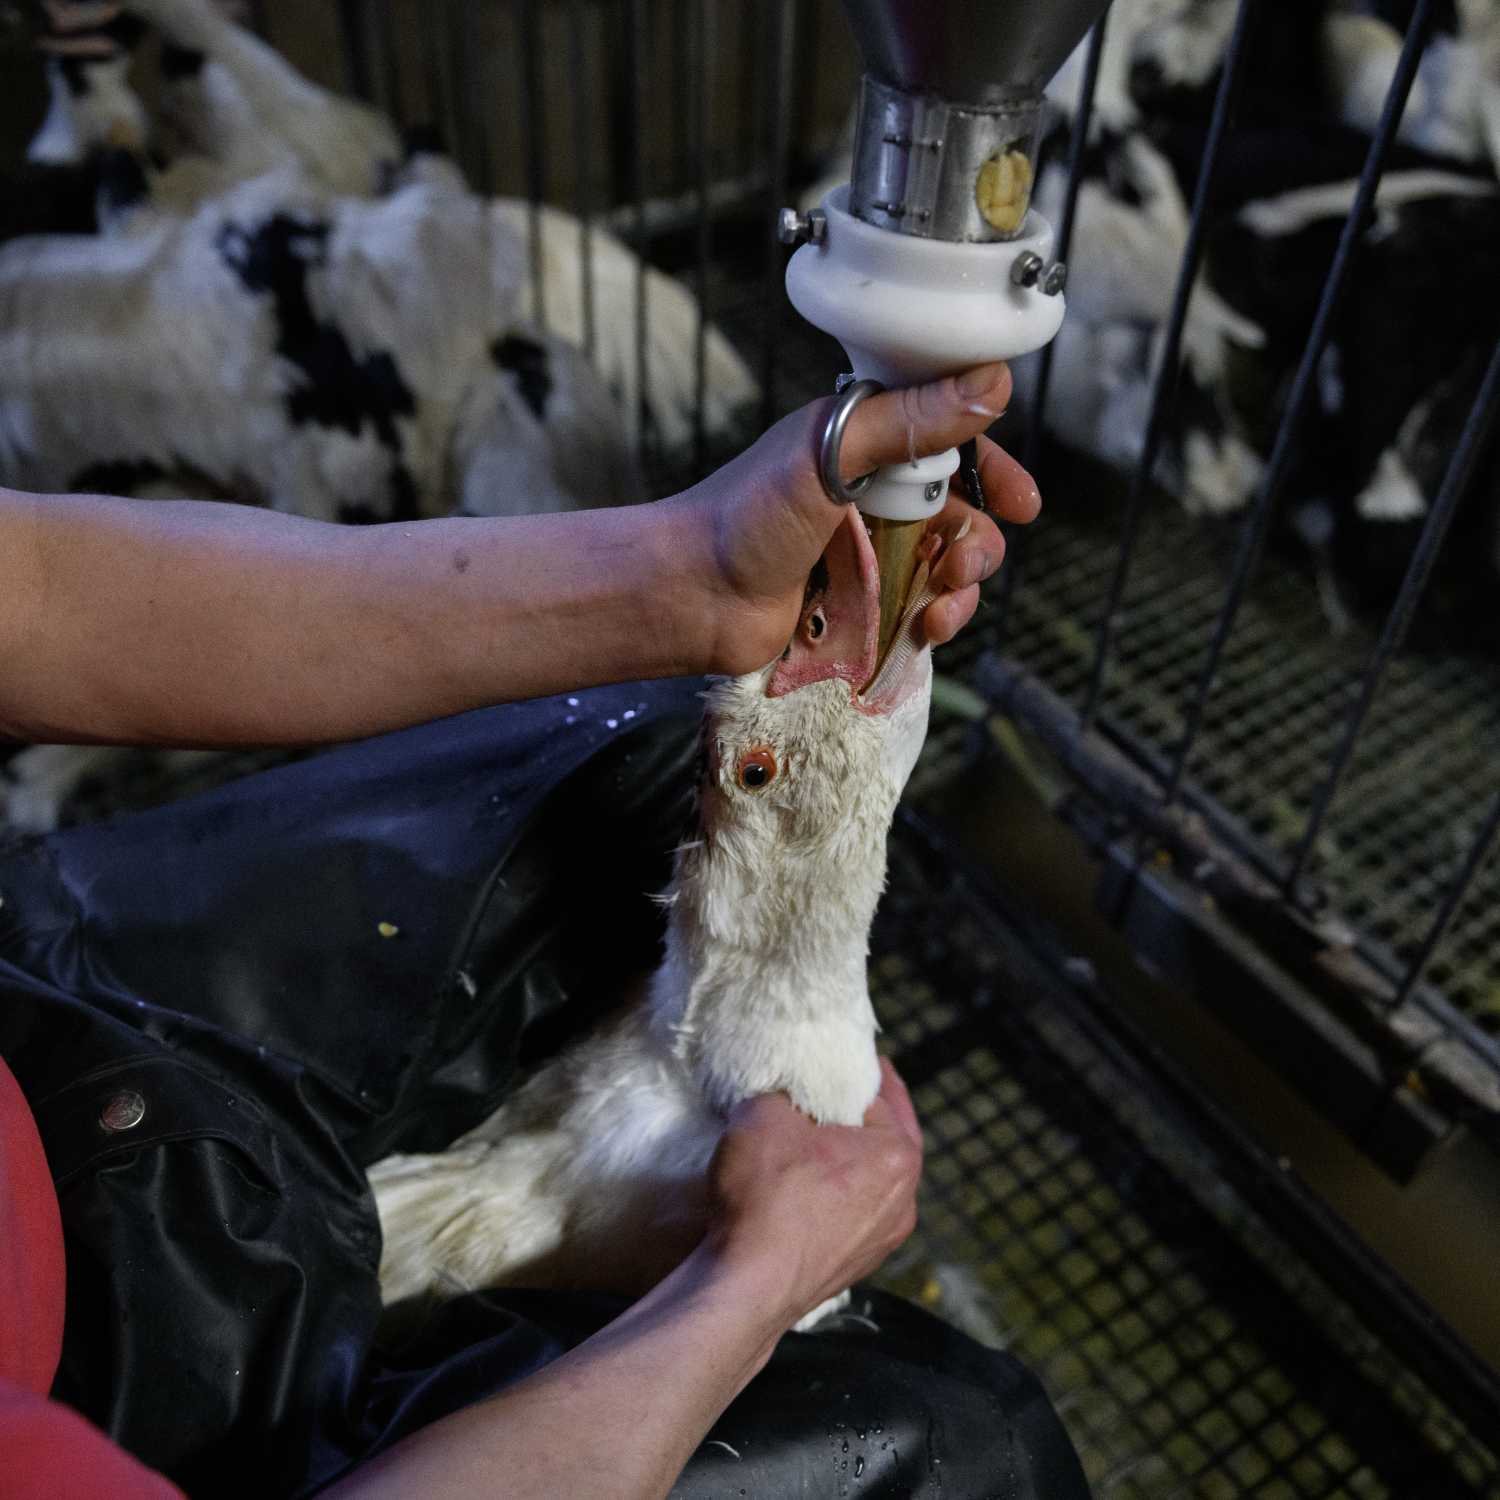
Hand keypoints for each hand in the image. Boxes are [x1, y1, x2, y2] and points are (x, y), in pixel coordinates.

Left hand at [671, 364, 1040, 676]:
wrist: (692, 599)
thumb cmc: (746, 517)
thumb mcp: (831, 454)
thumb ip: (910, 420)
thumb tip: (993, 383)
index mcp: (862, 442)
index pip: (950, 442)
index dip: (991, 471)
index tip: (1021, 502)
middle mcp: (870, 493)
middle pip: (960, 512)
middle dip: (978, 541)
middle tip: (962, 565)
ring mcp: (866, 552)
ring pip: (947, 566)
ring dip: (961, 589)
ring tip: (938, 609)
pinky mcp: (860, 604)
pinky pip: (921, 608)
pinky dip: (936, 620)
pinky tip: (924, 631)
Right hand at [704, 1057, 924, 1328]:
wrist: (746, 1287)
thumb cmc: (766, 1195)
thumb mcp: (765, 1112)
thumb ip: (784, 1091)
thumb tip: (786, 1091)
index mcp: (898, 1156)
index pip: (881, 1094)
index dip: (857, 1070)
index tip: (843, 1055)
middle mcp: (904, 1201)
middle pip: (885, 1139)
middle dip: (859, 1114)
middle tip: (833, 1089)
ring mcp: (882, 1240)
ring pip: (871, 1181)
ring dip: (847, 1158)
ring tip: (814, 1137)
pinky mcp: (855, 1266)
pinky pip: (852, 1215)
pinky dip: (836, 1194)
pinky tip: (804, 1186)